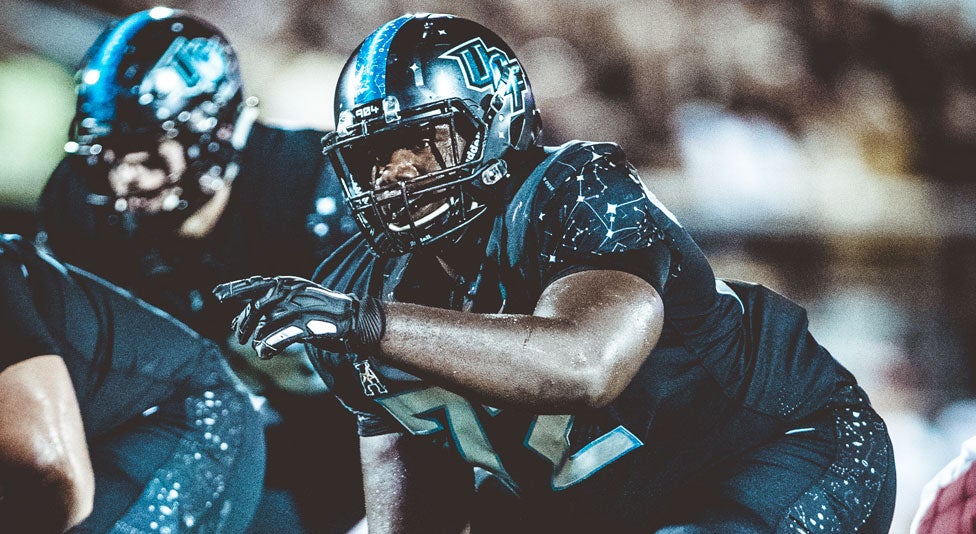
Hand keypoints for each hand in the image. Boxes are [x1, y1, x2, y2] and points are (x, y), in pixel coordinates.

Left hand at [213, 276, 384, 358]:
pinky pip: (279, 336)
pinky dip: (269, 345)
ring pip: (266, 321)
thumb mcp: (298, 303)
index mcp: (290, 283)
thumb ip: (275, 307)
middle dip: (244, 321)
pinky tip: (265, 353)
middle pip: (258, 304)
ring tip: (256, 347)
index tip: (217, 294)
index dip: (236, 289)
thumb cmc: (323, 314)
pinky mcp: (307, 324)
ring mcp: (300, 307)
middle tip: (238, 335)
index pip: (256, 284)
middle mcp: (293, 291)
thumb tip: (247, 320)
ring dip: (257, 337)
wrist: (354, 319)